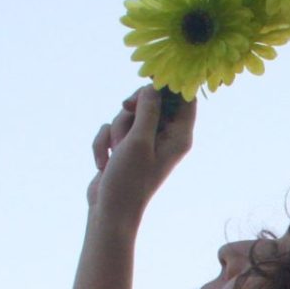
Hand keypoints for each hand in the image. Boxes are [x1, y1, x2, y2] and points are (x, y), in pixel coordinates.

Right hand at [86, 87, 195, 217]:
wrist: (108, 213)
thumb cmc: (129, 181)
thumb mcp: (139, 141)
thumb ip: (148, 110)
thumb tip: (153, 86)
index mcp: (179, 137)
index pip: (186, 99)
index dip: (170, 84)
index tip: (151, 75)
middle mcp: (166, 138)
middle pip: (154, 101)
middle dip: (133, 107)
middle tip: (124, 107)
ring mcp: (144, 143)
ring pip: (129, 114)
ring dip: (116, 129)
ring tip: (116, 152)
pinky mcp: (126, 148)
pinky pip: (113, 129)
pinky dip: (105, 142)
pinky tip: (104, 163)